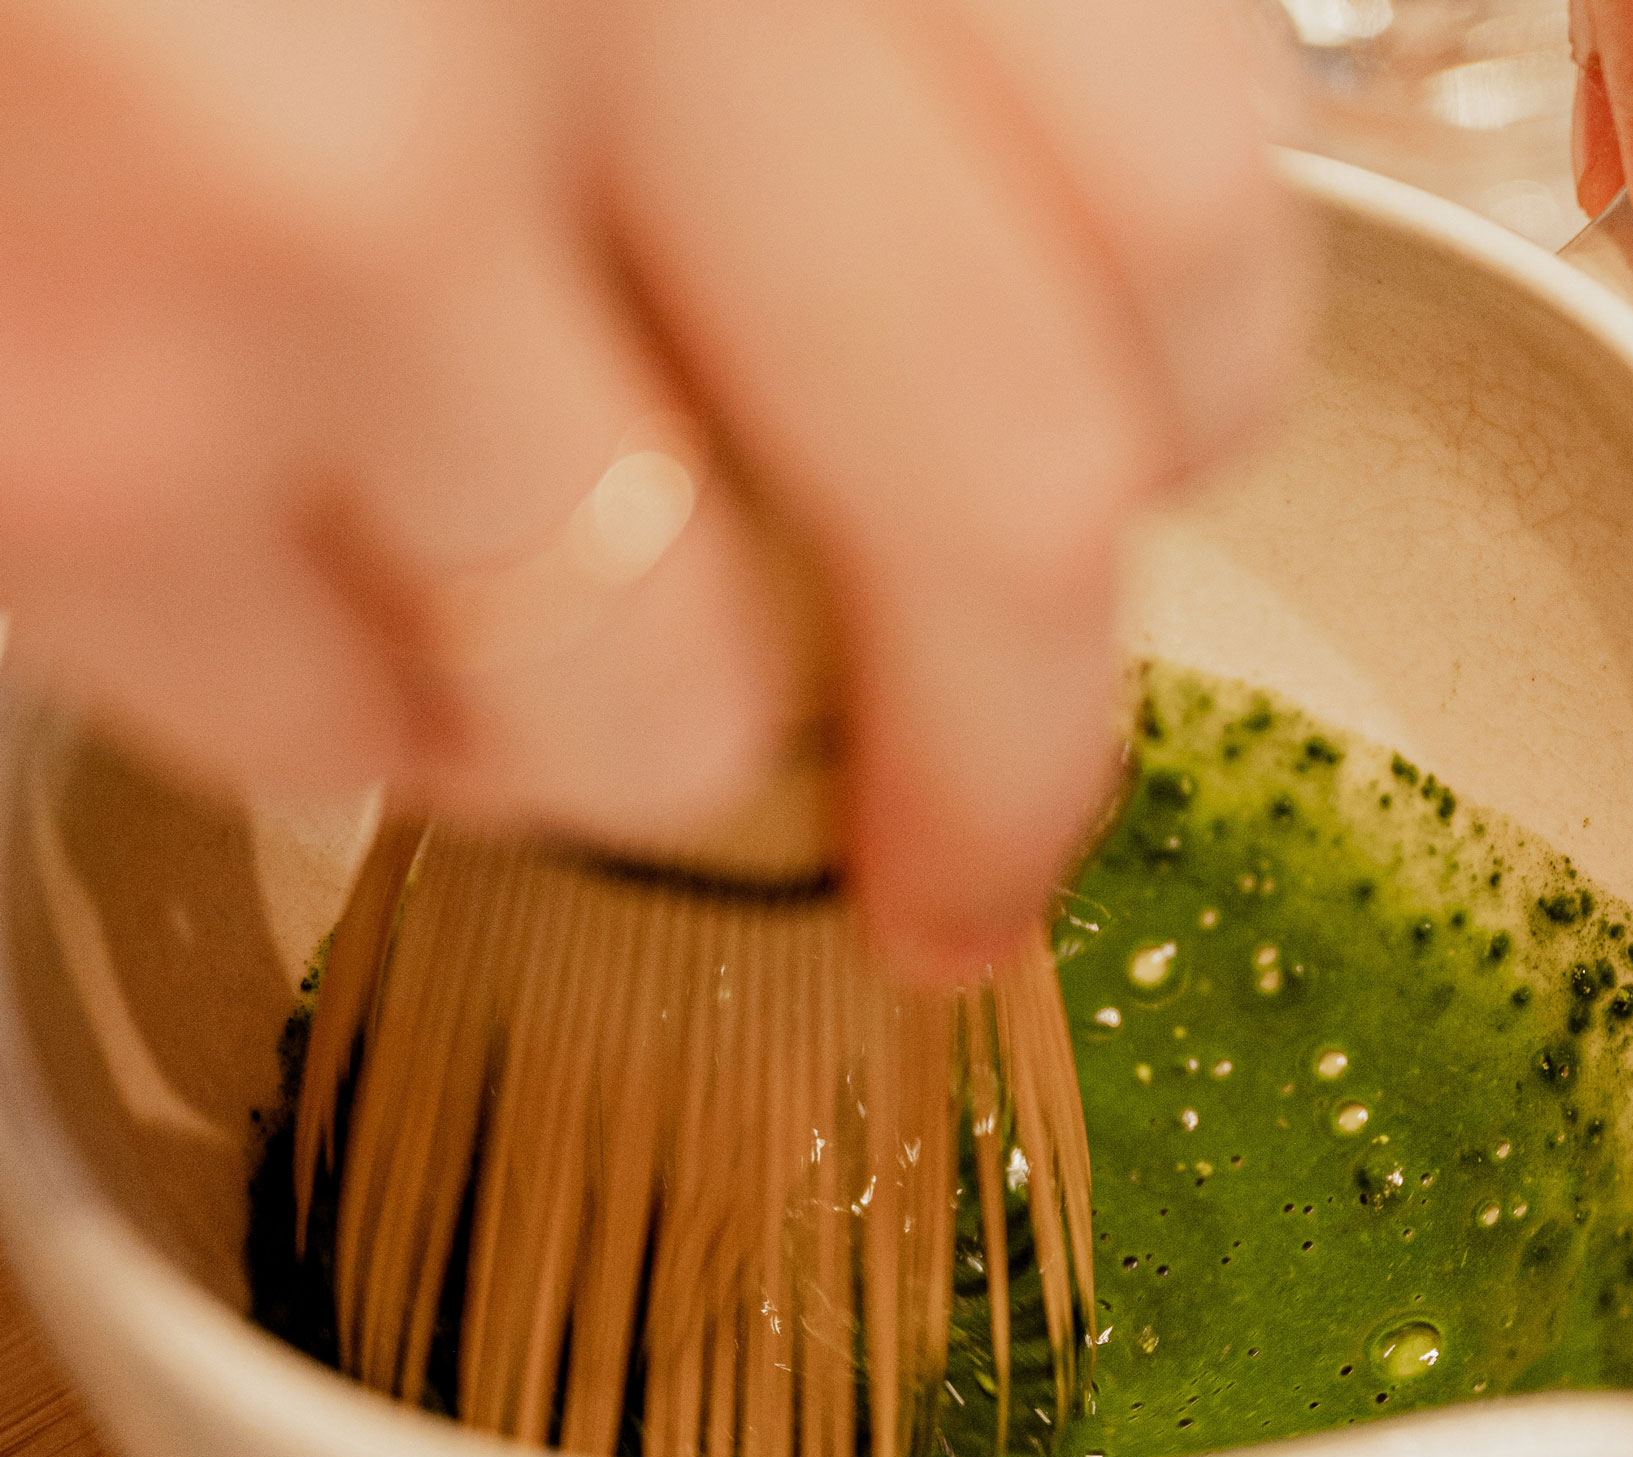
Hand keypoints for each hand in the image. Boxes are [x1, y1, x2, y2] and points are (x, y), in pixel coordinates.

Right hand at [0, 1, 1304, 975]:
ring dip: (644, 739)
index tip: (1147, 502)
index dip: (1190, 418)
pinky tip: (314, 568)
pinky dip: (366, 716)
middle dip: (1009, 761)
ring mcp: (315, 206)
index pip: (1179, 219)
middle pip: (998, 519)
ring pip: (658, 703)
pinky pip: (333, 736)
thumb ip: (880, 2)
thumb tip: (1068, 309)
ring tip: (558, 646)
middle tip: (977, 863)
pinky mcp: (69, 424)